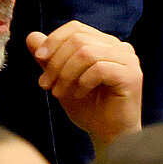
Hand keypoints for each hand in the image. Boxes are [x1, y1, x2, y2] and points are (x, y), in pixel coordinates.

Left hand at [28, 21, 142, 145]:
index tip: (39, 58)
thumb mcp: (62, 80)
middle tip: (45, 85)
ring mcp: (128, 60)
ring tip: (58, 93)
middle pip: (79, 40)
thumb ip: (49, 59)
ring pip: (87, 53)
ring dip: (66, 74)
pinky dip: (82, 82)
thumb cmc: (89, 108)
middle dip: (56, 62)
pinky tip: (77, 95)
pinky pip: (99, 69)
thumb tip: (31, 36)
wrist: (108, 135)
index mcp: (105, 44)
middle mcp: (120, 47)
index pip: (76, 28)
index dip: (54, 40)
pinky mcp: (131, 76)